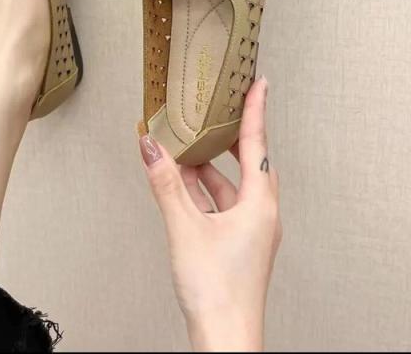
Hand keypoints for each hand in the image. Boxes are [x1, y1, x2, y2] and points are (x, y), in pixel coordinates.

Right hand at [139, 77, 280, 351]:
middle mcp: (261, 213)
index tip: (259, 83)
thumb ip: (165, 183)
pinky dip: (203, 192)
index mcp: (259, 204)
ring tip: (184, 148)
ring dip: (207, 168)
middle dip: (227, 137)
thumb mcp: (184, 227)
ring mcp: (250, 230)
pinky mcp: (238, 243)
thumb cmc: (217, 290)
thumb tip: (149, 146)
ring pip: (229, 186)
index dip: (256, 110)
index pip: (258, 143)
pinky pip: (221, 205)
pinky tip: (182, 185)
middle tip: (217, 112)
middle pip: (247, 162)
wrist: (224, 339)